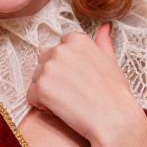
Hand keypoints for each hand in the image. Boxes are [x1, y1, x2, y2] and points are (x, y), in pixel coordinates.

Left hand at [27, 25, 141, 143]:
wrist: (114, 119)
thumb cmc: (115, 93)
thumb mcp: (111, 61)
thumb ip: (103, 42)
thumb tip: (106, 27)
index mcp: (76, 40)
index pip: (58, 48)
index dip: (66, 66)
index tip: (79, 78)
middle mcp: (60, 49)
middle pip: (44, 62)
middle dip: (53, 77)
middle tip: (74, 92)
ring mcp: (49, 68)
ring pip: (36, 79)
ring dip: (47, 91)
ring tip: (69, 102)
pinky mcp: (41, 88)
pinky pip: (31, 96)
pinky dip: (41, 105)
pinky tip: (61, 110)